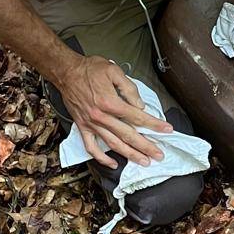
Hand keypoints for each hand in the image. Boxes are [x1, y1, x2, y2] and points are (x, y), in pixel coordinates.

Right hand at [56, 53, 171, 167]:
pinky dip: (102, 158)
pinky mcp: (83, 127)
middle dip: (146, 146)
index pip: (138, 117)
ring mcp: (91, 124)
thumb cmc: (89, 69)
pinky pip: (91, 147)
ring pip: (114, 144)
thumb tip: (140, 106)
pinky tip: (112, 163)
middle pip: (128, 135)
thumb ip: (129, 89)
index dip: (154, 125)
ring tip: (143, 161)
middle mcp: (101, 116)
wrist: (66, 72)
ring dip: (130, 155)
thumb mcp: (114, 71)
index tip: (166, 130)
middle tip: (159, 155)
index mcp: (110, 102)